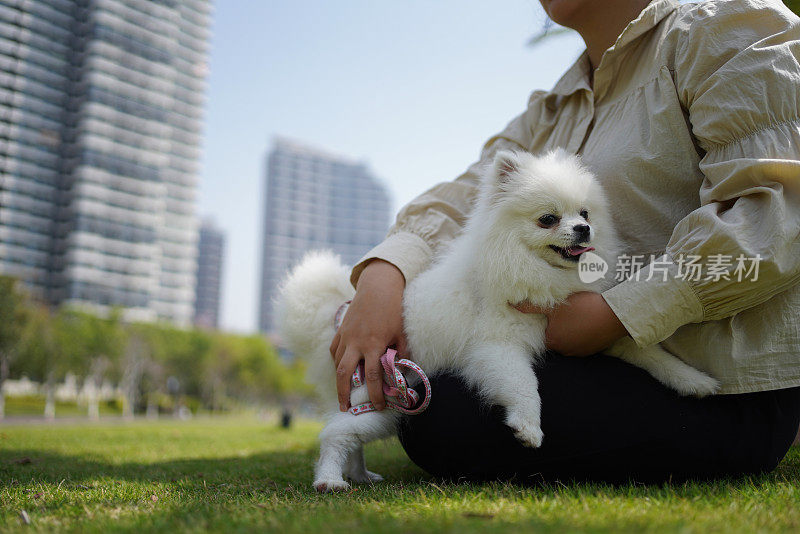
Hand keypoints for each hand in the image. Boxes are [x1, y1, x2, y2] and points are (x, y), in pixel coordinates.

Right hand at [330, 260, 407, 411]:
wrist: (378, 286)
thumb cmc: (394, 309)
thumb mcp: (402, 332)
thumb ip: (401, 353)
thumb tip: (402, 373)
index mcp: (373, 345)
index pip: (374, 377)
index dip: (375, 395)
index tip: (378, 406)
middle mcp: (356, 342)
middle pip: (344, 373)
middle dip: (343, 393)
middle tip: (346, 408)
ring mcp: (346, 335)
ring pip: (337, 362)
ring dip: (339, 378)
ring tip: (344, 392)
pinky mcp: (341, 329)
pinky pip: (334, 349)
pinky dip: (336, 360)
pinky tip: (341, 367)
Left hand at [511, 292, 627, 355]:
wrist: (616, 314)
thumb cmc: (583, 308)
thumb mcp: (555, 306)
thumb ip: (531, 307)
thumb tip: (512, 305)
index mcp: (553, 341)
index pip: (542, 333)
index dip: (545, 322)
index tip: (551, 312)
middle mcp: (566, 351)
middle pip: (555, 337)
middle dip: (558, 325)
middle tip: (565, 311)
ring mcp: (581, 352)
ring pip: (570, 338)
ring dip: (571, 329)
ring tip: (577, 314)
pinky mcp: (594, 349)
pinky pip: (583, 340)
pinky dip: (583, 332)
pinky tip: (588, 320)